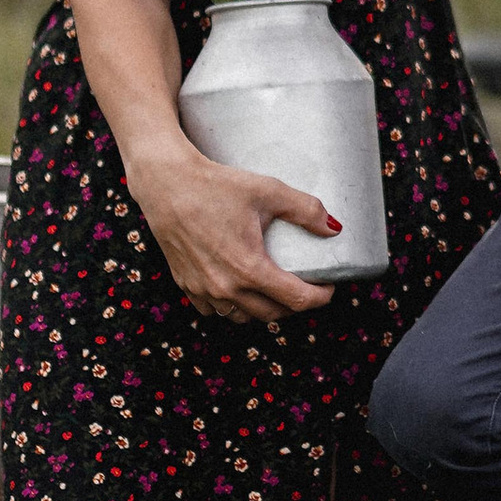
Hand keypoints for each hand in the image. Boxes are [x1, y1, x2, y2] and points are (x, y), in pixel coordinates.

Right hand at [128, 147, 337, 324]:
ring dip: (264, 309)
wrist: (166, 184)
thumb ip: (306, 210)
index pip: (297, 300)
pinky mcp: (186, 285)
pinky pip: (215, 310)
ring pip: (243, 317)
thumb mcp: (268, 191)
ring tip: (275, 289)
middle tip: (306, 286)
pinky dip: (232, 306)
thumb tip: (334, 228)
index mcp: (250, 269)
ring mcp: (203, 290)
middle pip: (273, 314)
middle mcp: (226, 288)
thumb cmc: (216, 185)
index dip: (320, 297)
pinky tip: (239, 288)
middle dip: (296, 305)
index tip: (328, 286)